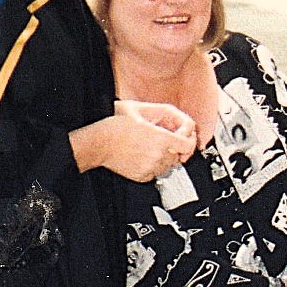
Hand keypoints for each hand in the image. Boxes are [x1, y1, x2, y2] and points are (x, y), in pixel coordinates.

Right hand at [70, 101, 195, 180]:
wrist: (98, 143)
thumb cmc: (114, 126)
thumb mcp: (141, 110)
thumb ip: (164, 114)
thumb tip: (176, 119)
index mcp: (161, 138)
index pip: (188, 145)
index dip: (189, 141)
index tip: (185, 138)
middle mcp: (158, 154)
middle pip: (179, 155)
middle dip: (174, 148)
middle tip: (163, 141)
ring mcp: (151, 167)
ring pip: (168, 165)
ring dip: (164, 157)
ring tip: (150, 147)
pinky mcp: (143, 176)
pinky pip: (156, 173)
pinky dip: (153, 166)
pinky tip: (142, 155)